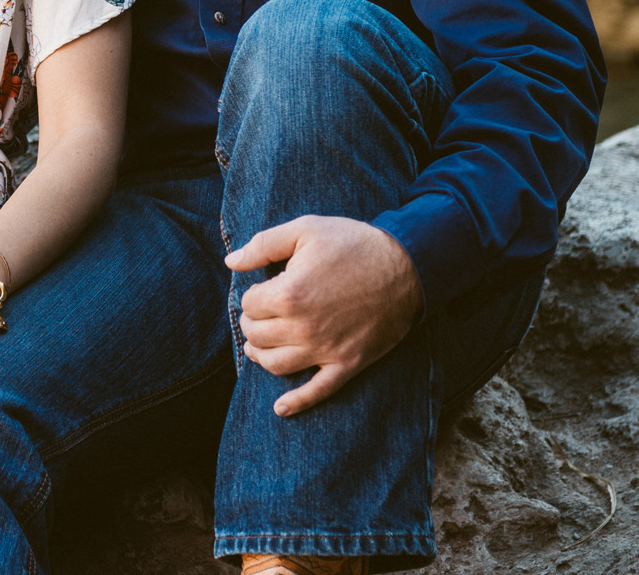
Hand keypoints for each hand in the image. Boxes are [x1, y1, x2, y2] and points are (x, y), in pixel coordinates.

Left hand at [225, 215, 422, 416]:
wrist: (407, 265)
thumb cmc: (354, 244)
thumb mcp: (305, 230)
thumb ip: (263, 245)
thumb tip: (231, 261)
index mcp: (289, 294)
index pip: (249, 305)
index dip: (252, 296)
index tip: (263, 289)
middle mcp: (303, 328)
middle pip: (257, 336)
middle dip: (252, 324)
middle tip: (258, 314)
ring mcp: (325, 350)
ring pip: (276, 365)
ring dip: (261, 357)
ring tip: (257, 347)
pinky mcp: (347, 364)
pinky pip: (317, 392)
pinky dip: (296, 402)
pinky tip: (280, 408)